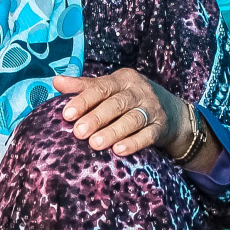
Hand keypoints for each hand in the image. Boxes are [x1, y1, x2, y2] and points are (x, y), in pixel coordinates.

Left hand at [53, 68, 191, 157]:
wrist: (173, 113)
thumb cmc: (129, 98)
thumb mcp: (109, 88)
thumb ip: (83, 86)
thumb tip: (56, 81)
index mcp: (122, 79)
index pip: (101, 88)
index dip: (83, 100)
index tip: (67, 114)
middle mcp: (138, 92)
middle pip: (116, 104)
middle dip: (96, 118)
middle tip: (78, 133)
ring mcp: (152, 109)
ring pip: (132, 119)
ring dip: (113, 132)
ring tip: (94, 144)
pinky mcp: (161, 128)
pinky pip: (148, 135)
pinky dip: (134, 143)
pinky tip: (119, 151)